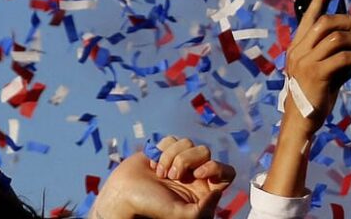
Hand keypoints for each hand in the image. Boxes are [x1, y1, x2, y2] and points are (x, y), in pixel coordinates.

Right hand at [92, 139, 234, 218]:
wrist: (124, 194)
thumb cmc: (151, 207)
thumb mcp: (182, 215)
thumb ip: (204, 208)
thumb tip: (216, 191)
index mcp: (203, 190)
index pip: (226, 172)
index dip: (216, 168)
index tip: (198, 175)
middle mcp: (193, 174)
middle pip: (205, 152)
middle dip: (187, 160)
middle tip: (173, 176)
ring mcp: (178, 161)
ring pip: (187, 142)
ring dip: (171, 156)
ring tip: (160, 173)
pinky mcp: (163, 151)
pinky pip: (171, 139)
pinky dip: (161, 151)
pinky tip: (153, 165)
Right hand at [285, 0, 350, 134]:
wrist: (301, 118)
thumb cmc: (312, 94)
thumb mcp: (318, 69)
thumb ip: (330, 55)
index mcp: (296, 47)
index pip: (308, 18)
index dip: (319, 0)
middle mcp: (298, 50)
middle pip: (325, 23)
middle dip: (347, 22)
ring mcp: (306, 61)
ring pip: (337, 38)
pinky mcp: (318, 73)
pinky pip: (344, 57)